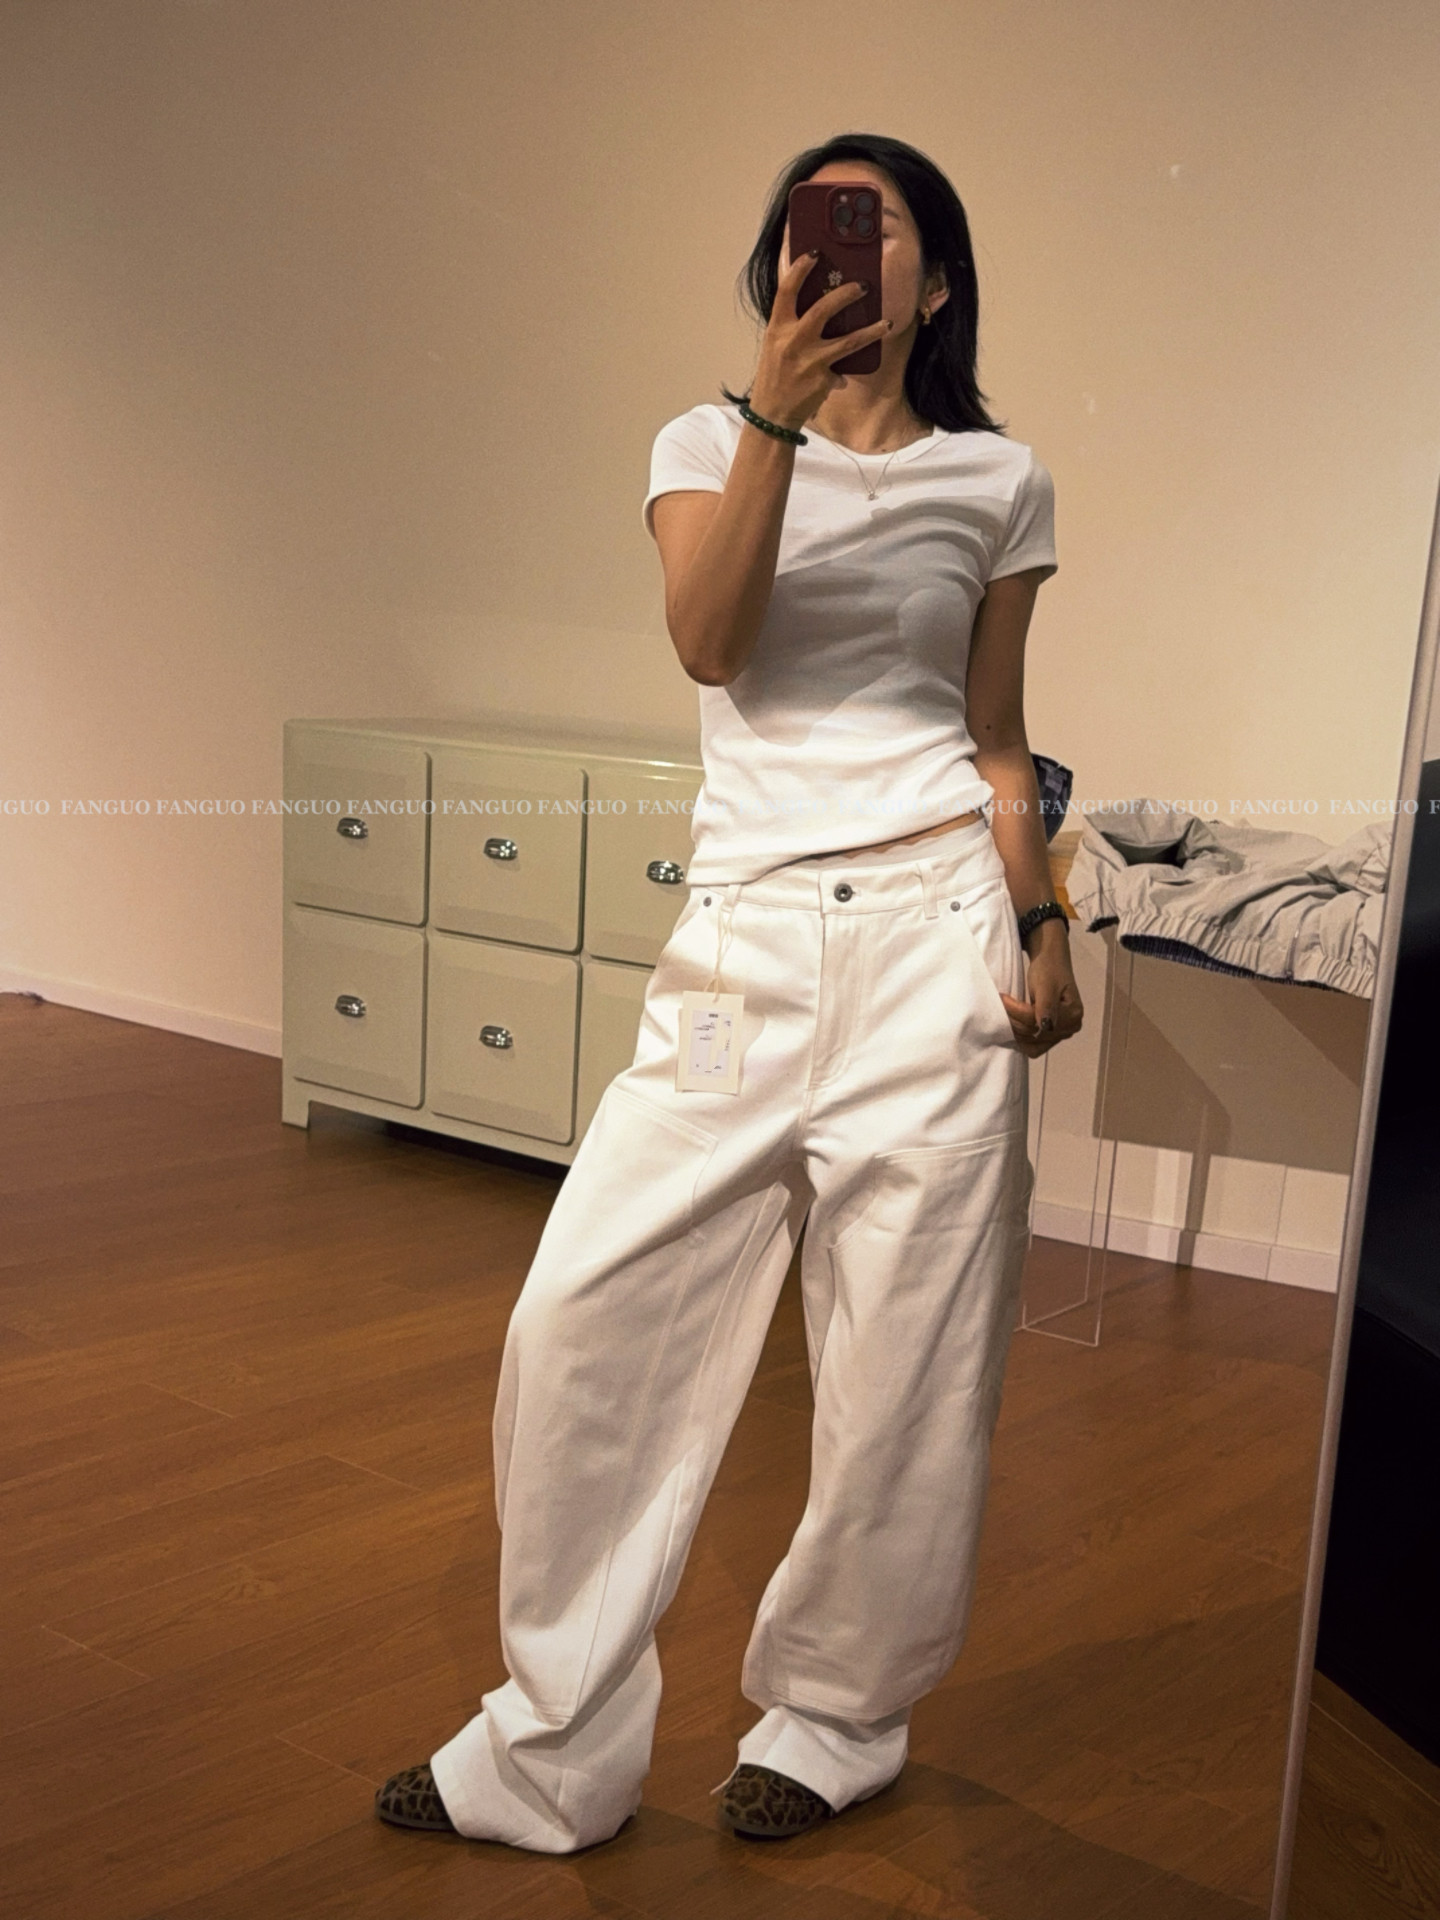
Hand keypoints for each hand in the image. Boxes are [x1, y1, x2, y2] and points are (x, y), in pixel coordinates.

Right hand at [748, 247, 892, 431]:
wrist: (772, 414)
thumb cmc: (774, 376)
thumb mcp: (776, 346)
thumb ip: (792, 325)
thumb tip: (821, 305)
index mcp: (777, 328)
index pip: (787, 291)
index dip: (801, 269)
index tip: (815, 253)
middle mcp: (793, 341)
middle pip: (823, 309)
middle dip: (846, 294)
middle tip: (864, 286)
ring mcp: (810, 361)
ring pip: (848, 341)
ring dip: (870, 330)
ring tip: (886, 323)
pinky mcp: (823, 379)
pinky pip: (844, 368)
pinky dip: (849, 370)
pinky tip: (857, 368)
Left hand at [1000, 945, 1083, 1058]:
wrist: (1050, 963)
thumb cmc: (1049, 968)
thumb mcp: (1046, 983)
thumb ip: (1046, 1005)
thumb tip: (1045, 1025)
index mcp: (1073, 1014)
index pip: (1039, 1021)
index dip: (1017, 1011)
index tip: (1002, 998)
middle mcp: (1071, 1027)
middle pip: (1035, 1033)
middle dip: (1013, 1020)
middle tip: (998, 1005)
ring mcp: (1061, 1033)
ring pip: (1031, 1042)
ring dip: (1014, 1029)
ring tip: (1002, 1013)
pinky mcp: (1051, 1035)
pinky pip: (1033, 1046)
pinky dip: (1020, 1038)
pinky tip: (1011, 1026)